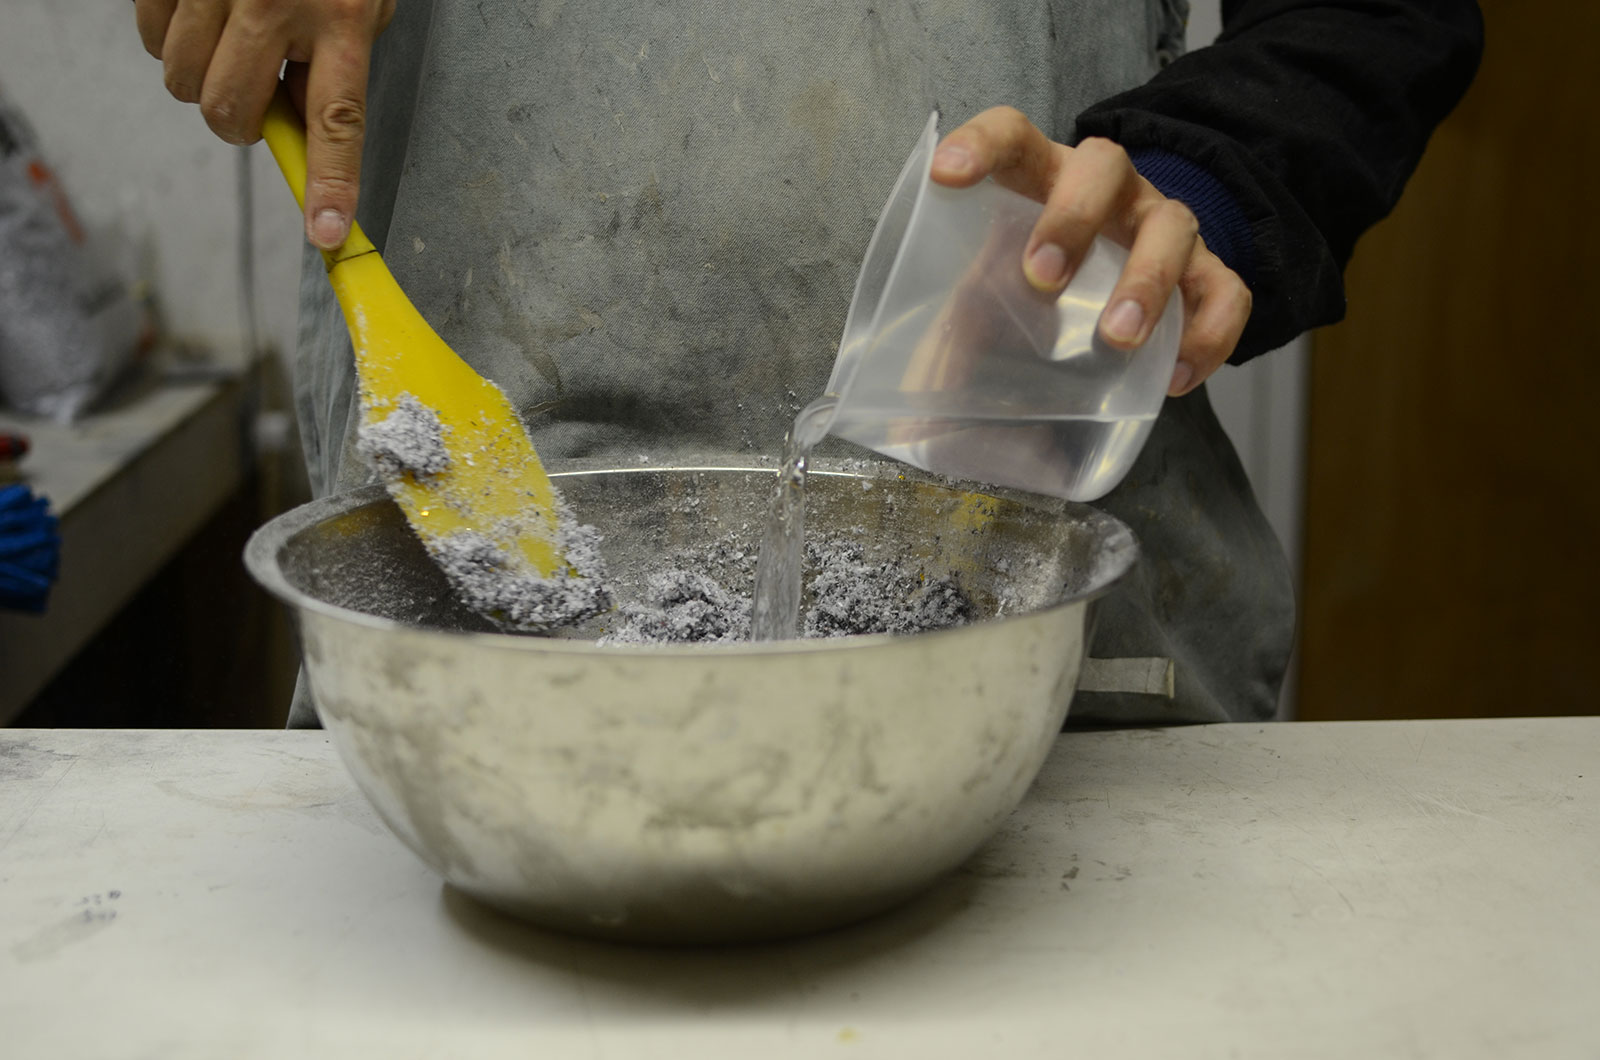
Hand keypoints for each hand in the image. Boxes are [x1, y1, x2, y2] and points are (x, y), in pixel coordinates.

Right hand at [135, 0, 394, 249]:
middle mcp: (276, 2)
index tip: (326, 233)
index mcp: (340, 18)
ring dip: (199, 77)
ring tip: (231, 39)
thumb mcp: (358, 5)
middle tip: (255, 97)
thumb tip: (298, 135)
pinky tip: (201, 12)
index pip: (338, 122)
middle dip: (236, 121)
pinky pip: (150, 36)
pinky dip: (169, 37)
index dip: (330, 183)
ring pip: (180, 78)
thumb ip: (334, 67)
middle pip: (229, 110)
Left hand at [930, 107, 1250, 395]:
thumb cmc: (1040, 285)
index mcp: (1041, 179)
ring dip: (1146, 279)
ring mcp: (1163, 226)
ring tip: (1118, 339)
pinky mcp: (1209, 272)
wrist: (1128, 282)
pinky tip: (1176, 378)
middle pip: (1103, 165)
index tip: (947, 175)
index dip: (982, 145)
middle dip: (1072, 218)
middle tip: (1042, 280)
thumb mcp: (991, 299)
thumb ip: (954, 343)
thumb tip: (913, 435)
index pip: (1014, 136)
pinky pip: (1227, 291)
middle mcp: (1110, 190)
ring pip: (1172, 224)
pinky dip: (1209, 333)